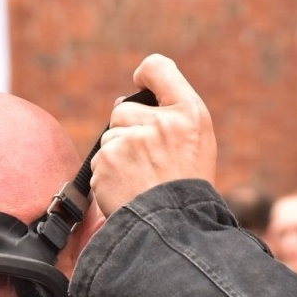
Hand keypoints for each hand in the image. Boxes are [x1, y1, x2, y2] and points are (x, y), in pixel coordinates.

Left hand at [90, 54, 216, 215]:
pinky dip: (109, 176)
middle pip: (122, 109)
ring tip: (141, 180)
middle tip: (150, 161)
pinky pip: (99, 161)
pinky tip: (128, 189)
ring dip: (118, 156)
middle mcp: (161, 122)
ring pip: (110, 137)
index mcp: (189, 113)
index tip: (140, 84)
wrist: (176, 229)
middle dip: (128, 130)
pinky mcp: (108, 161)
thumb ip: (169, 114)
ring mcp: (131, 141)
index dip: (145, 75)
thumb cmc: (187, 186)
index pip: (157, 68)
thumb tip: (121, 101)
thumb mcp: (197, 143)